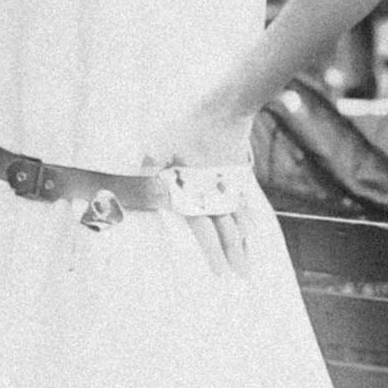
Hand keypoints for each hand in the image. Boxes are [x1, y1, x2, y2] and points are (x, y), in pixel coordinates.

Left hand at [140, 96, 254, 277]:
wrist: (224, 110)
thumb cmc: (188, 126)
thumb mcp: (159, 144)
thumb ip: (149, 166)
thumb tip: (133, 182)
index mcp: (196, 191)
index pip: (204, 229)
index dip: (211, 252)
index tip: (219, 273)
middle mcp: (215, 194)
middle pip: (227, 231)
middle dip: (233, 255)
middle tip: (242, 277)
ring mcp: (229, 185)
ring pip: (239, 221)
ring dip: (245, 242)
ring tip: (250, 262)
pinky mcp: (238, 175)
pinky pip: (246, 203)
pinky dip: (250, 219)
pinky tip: (253, 230)